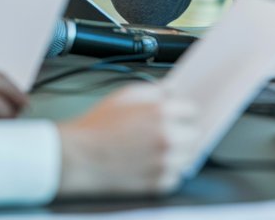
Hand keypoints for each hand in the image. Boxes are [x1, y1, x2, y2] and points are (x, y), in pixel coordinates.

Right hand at [56, 84, 198, 197]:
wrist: (79, 157)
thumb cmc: (97, 126)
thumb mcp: (125, 95)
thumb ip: (154, 90)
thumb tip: (172, 91)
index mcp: (161, 112)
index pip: (192, 110)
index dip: (183, 112)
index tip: (178, 115)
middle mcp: (168, 137)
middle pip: (195, 134)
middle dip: (183, 131)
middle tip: (168, 132)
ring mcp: (164, 162)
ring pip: (189, 157)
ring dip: (179, 152)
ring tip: (157, 149)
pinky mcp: (158, 184)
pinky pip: (177, 176)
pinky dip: (169, 171)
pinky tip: (152, 164)